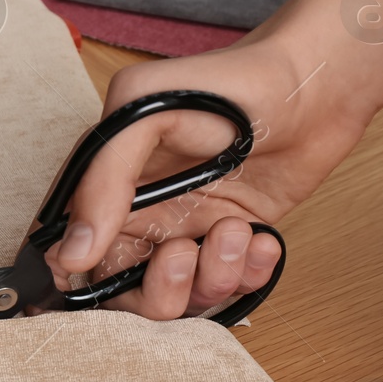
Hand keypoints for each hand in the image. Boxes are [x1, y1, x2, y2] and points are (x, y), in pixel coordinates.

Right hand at [48, 40, 370, 318]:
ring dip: (211, 277)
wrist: (311, 87)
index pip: (70, 252)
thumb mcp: (145, 112)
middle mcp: (143, 213)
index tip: (112, 278)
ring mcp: (189, 230)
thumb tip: (72, 253)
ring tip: (236, 230)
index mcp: (107, 184)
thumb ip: (103, 180)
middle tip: (185, 251)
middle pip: (125, 292)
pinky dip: (249, 273)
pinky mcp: (234, 242)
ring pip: (182, 298)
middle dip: (157, 290)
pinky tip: (261, 236)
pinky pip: (231, 287)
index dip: (82, 280)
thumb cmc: (227, 84)